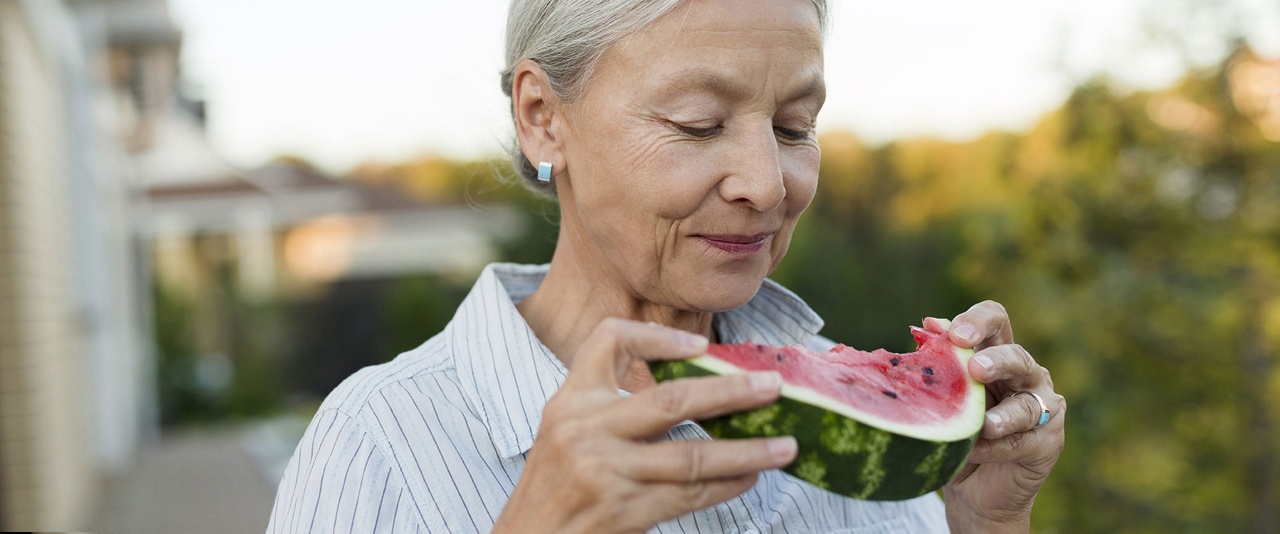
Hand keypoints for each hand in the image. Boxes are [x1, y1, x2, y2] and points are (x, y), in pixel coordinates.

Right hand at [493, 318, 797, 533]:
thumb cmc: (555, 486)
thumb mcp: (565, 431)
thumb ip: (609, 406)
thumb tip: (697, 388)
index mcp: (571, 400)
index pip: (610, 341)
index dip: (658, 337)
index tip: (701, 347)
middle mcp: (586, 430)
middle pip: (671, 400)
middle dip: (731, 392)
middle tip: (773, 385)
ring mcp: (604, 472)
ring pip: (692, 456)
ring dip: (747, 451)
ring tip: (786, 446)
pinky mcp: (623, 512)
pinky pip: (690, 496)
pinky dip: (727, 485)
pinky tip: (751, 477)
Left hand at [935, 301, 1065, 533]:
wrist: (972, 488)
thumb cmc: (957, 432)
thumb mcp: (944, 397)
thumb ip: (941, 362)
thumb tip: (930, 323)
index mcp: (997, 353)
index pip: (997, 321)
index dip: (979, 320)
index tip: (954, 335)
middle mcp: (1026, 375)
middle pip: (1017, 357)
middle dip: (997, 361)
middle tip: (975, 368)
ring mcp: (1042, 408)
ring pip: (1027, 404)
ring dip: (1005, 414)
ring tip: (986, 424)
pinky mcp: (1048, 443)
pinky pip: (1022, 442)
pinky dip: (996, 448)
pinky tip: (975, 452)